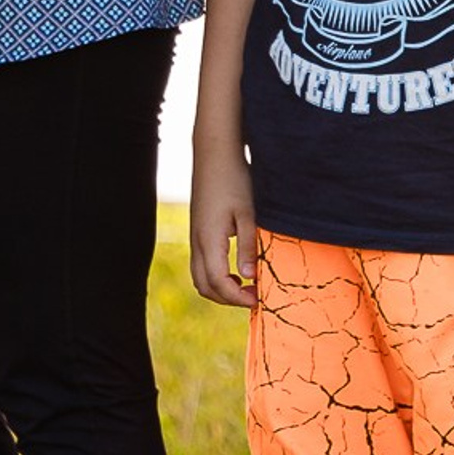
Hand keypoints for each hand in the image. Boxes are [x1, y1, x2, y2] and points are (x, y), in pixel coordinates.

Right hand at [189, 126, 257, 306]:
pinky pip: (201, 265)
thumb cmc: (234, 179)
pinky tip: (237, 270)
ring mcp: (195, 237)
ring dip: (221, 289)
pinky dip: (216, 277)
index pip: (219, 283)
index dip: (238, 297)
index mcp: (209, 239)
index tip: (259, 300)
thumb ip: (248, 245)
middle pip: (205, 287)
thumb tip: (251, 276)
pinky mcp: (198, 232)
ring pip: (200, 278)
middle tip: (254, 297)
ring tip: (247, 287)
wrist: (215, 154)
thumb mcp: (248, 213)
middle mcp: (197, 242)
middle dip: (228, 299)